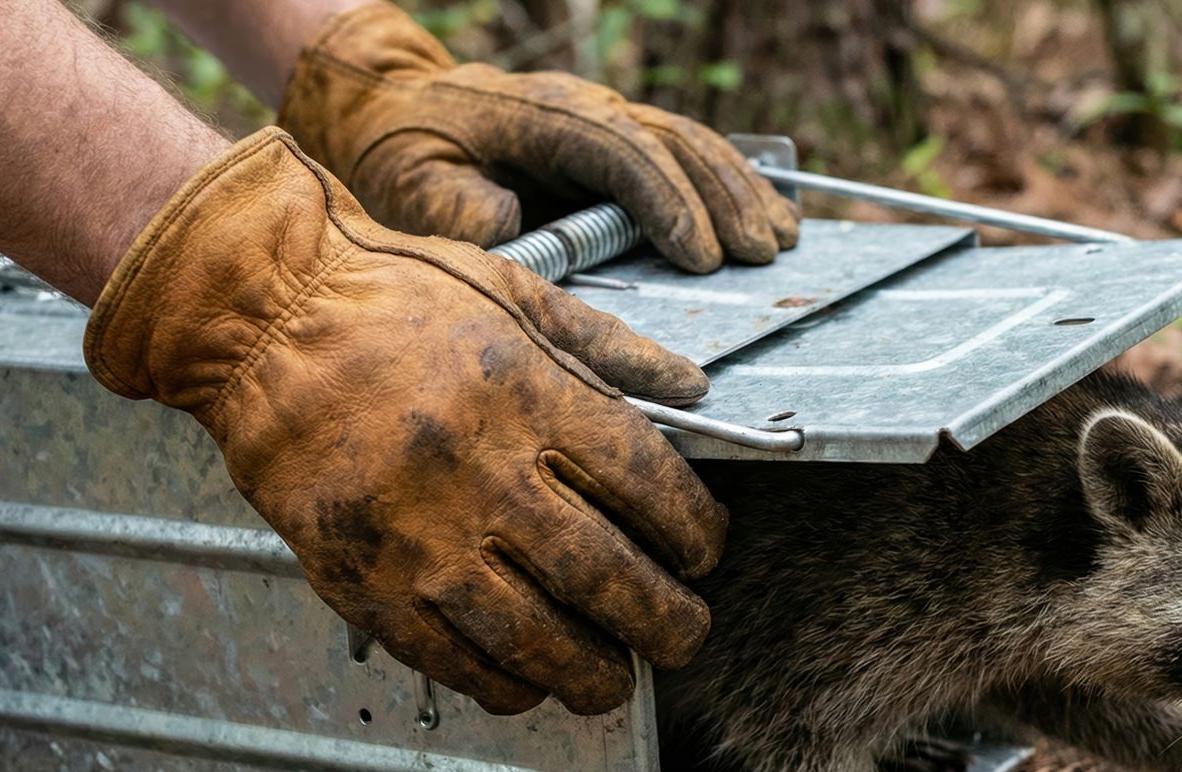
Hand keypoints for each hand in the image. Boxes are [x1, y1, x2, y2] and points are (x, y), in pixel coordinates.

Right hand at [87, 128, 727, 714]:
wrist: (260, 318)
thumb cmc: (391, 297)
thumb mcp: (516, 294)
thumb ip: (610, 347)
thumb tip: (696, 390)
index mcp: (530, 394)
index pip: (648, 487)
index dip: (696, 534)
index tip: (704, 552)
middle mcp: (481, 469)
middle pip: (607, 577)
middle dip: (667, 623)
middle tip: (684, 636)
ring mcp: (418, 533)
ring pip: (535, 638)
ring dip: (593, 675)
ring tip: (614, 680)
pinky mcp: (361, 578)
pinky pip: (450, 659)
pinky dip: (503, 685)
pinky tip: (529, 683)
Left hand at [277, 1, 799, 272]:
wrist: (398, 105)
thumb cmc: (404, 149)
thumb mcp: (406, 180)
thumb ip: (451, 204)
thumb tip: (507, 219)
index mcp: (539, 115)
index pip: (619, 151)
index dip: (665, 201)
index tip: (700, 256)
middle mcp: (586, 109)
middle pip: (672, 144)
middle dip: (722, 200)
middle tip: (761, 256)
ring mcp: (608, 120)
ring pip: (691, 145)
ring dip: (740, 191)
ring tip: (783, 241)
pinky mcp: (618, 142)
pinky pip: (686, 157)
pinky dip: (731, 185)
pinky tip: (771, 215)